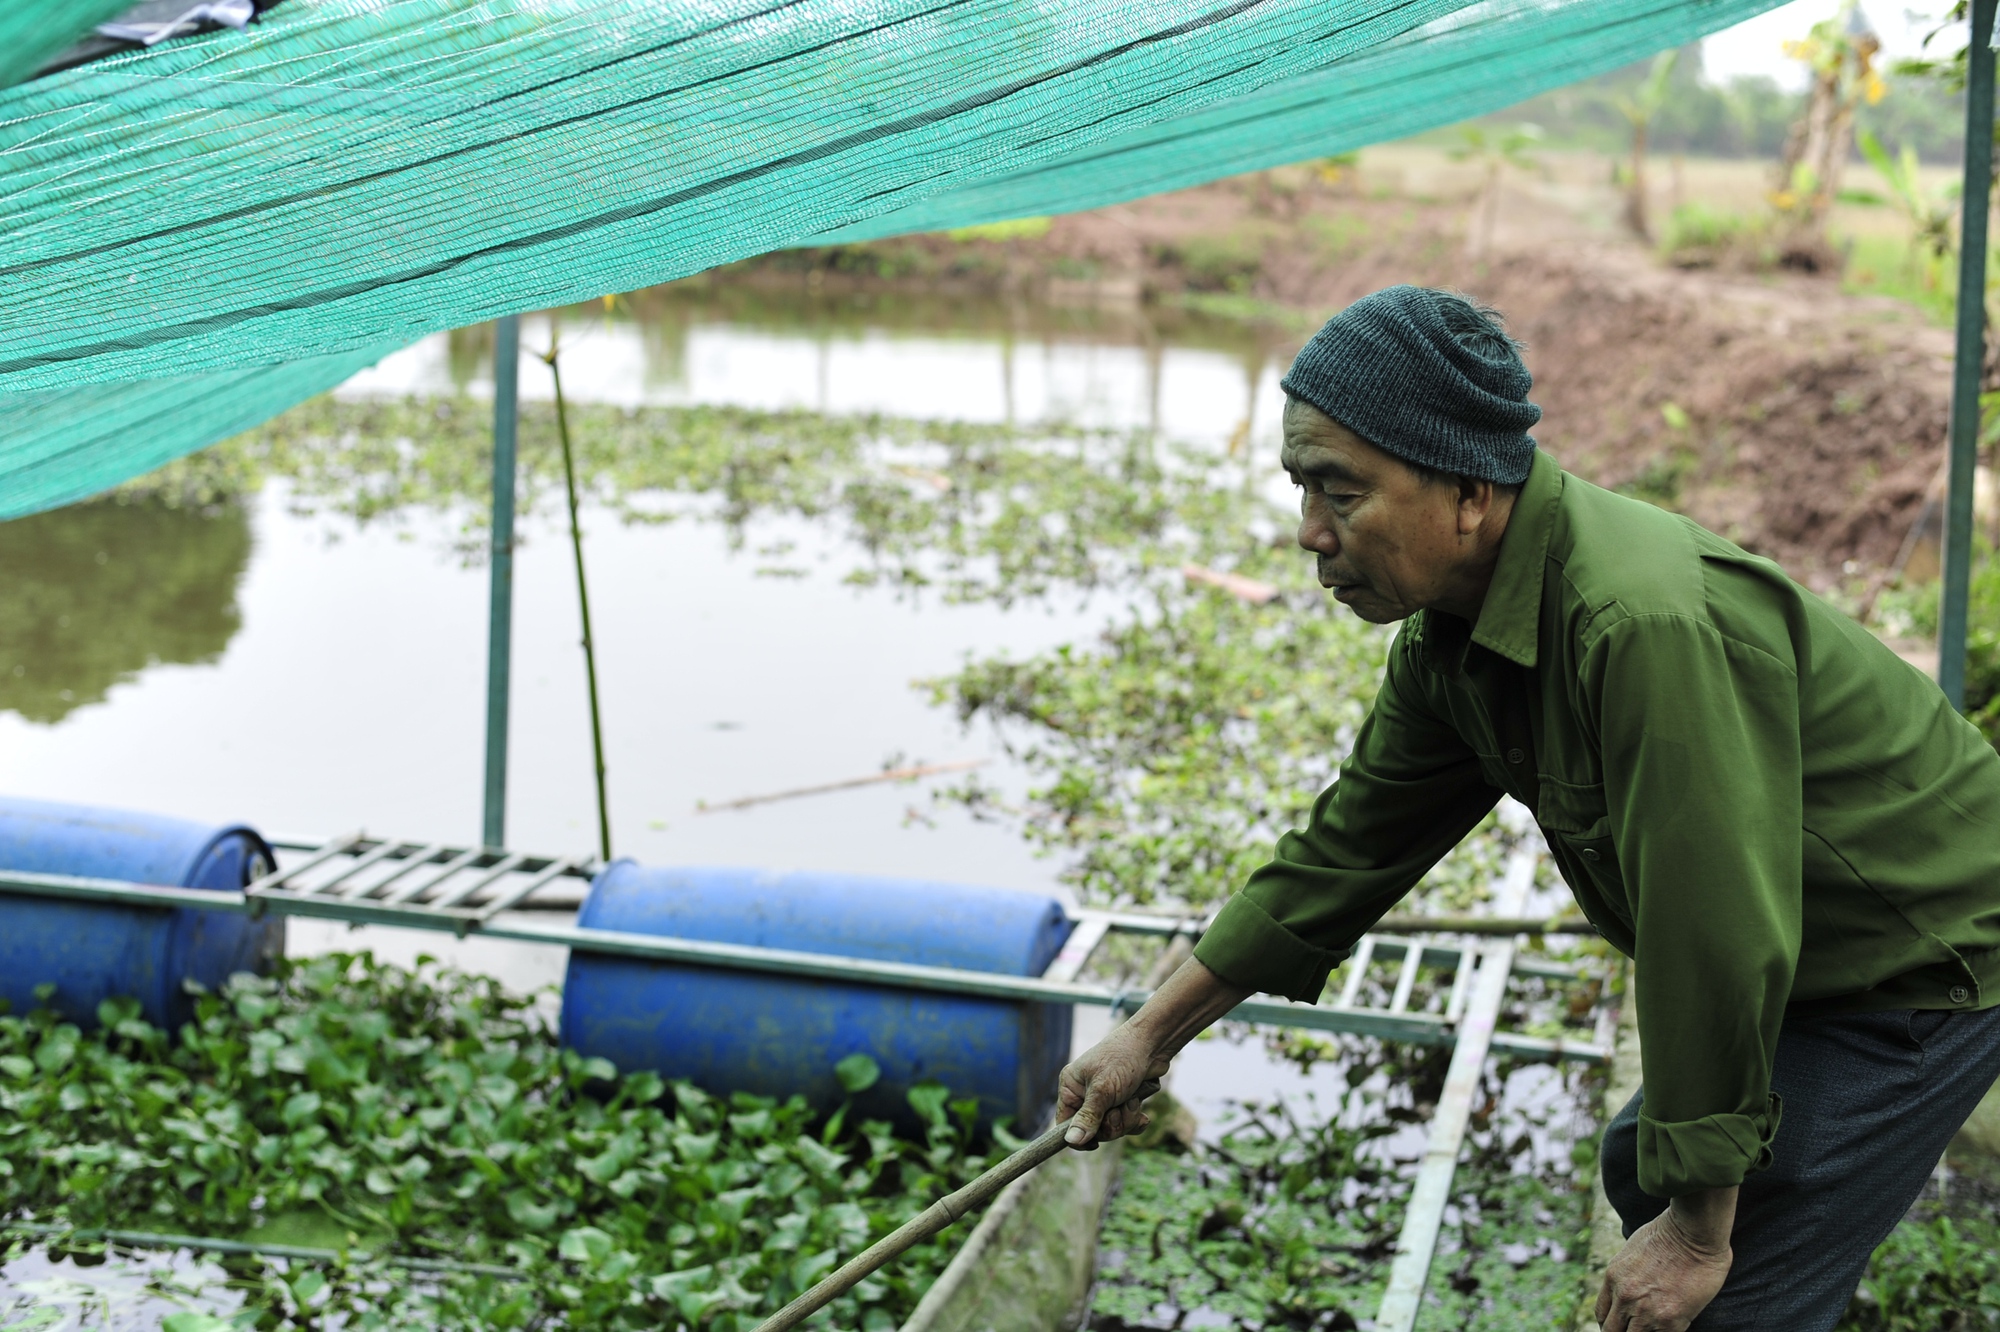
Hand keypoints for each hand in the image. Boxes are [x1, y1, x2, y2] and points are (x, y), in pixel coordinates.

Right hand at [1056, 1022, 1167, 1148]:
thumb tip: (1071, 1141)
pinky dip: (1134, 1118)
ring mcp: (1105, 1097)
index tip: (1095, 1144)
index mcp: (1071, 1087)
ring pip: (1112, 1127)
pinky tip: (1142, 1112)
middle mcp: (1085, 1093)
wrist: (1153, 1044)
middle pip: (1092, 1130)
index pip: (1065, 1123)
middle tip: (1118, 1111)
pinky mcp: (1123, 1100)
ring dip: (1125, 1119)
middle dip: (1110, 1125)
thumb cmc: (1122, 1059)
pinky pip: (1126, 1123)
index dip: (1079, 1136)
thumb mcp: (1103, 1090)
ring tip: (1132, 1101)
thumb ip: (1088, 1117)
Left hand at [1594, 1188, 1735, 1330]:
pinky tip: (1670, 1328)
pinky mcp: (1669, 1321)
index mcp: (1613, 1278)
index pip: (1602, 1314)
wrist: (1693, 1233)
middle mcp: (1624, 1297)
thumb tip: (1632, 1285)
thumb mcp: (1633, 1250)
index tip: (1621, 1325)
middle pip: (1612, 1331)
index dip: (1611, 1323)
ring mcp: (1645, 1311)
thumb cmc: (1671, 1234)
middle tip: (1635, 1329)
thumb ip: (1628, 1273)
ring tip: (1655, 1327)